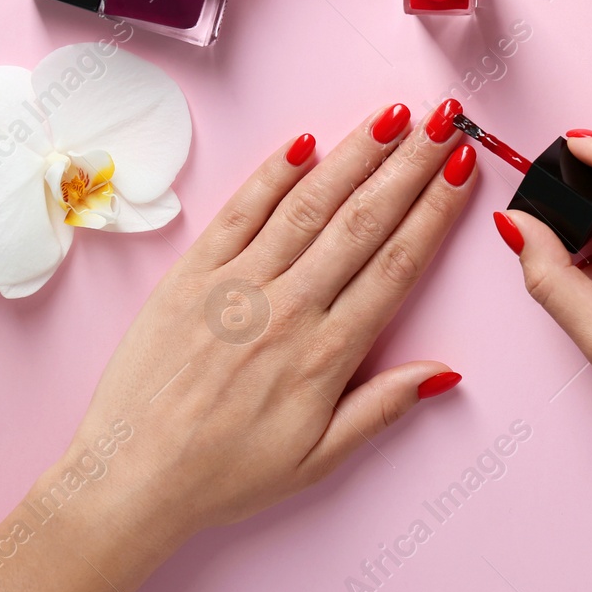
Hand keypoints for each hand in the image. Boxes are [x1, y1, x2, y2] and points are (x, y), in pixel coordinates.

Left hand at [69, 100, 475, 561]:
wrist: (131, 476)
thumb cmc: (224, 474)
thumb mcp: (318, 460)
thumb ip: (382, 409)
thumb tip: (445, 373)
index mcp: (324, 355)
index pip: (396, 265)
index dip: (434, 211)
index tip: (461, 170)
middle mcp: (286, 308)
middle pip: (363, 221)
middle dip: (409, 164)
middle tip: (445, 121)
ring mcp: (235, 285)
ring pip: (309, 204)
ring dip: (355, 154)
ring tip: (393, 116)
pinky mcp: (190, 274)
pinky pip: (240, 211)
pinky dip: (274, 173)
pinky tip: (306, 141)